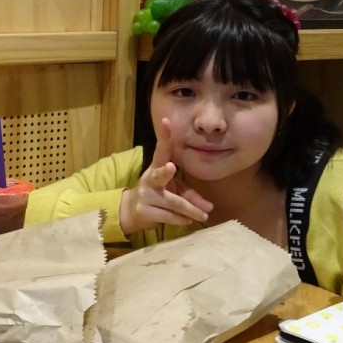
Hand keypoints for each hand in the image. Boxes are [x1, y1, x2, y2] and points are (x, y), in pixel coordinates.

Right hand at [120, 119, 212, 234]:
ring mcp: (146, 196)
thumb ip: (192, 196)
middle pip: (159, 175)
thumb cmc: (158, 195)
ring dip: (190, 210)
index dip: (165, 136)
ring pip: (173, 203)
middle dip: (165, 172)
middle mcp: (150, 179)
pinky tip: (188, 221)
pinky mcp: (145, 211)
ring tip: (204, 216)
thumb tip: (210, 207)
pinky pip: (168, 216)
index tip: (166, 121)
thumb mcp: (175, 191)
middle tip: (171, 167)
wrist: (132, 211)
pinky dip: (180, 219)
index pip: (161, 150)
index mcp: (157, 167)